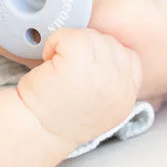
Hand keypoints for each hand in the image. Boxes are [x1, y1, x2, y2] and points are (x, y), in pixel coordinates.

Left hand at [16, 28, 141, 151]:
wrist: (35, 131)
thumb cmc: (58, 116)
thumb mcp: (100, 106)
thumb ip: (112, 83)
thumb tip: (106, 55)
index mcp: (125, 97)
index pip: (130, 58)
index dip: (105, 55)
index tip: (85, 67)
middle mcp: (119, 86)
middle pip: (110, 43)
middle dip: (87, 48)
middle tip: (66, 67)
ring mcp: (101, 73)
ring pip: (91, 36)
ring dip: (69, 44)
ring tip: (57, 64)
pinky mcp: (78, 62)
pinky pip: (69, 35)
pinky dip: (54, 42)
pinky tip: (48, 60)